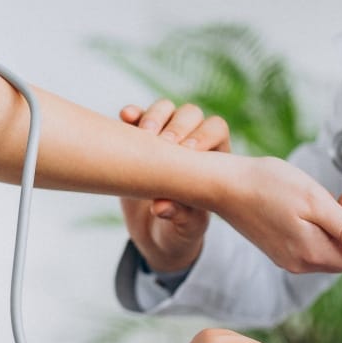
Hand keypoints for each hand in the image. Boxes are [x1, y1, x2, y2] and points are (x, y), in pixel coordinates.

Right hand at [119, 100, 228, 271]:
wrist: (154, 231)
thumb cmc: (179, 229)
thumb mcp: (184, 227)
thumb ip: (179, 216)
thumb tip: (160, 206)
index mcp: (215, 158)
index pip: (216, 130)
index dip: (204, 136)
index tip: (188, 153)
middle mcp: (191, 140)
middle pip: (190, 115)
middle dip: (178, 125)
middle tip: (165, 144)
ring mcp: (163, 136)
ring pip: (164, 110)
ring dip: (154, 116)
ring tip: (144, 134)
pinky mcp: (138, 138)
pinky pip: (135, 118)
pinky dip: (131, 115)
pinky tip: (125, 116)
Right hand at [216, 157, 341, 272]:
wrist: (223, 185)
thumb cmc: (265, 186)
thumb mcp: (315, 201)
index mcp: (313, 254)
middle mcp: (300, 264)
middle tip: (335, 198)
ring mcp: (287, 259)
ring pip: (328, 251)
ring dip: (331, 227)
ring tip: (314, 201)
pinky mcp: (278, 251)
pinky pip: (309, 247)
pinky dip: (313, 228)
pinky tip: (299, 208)